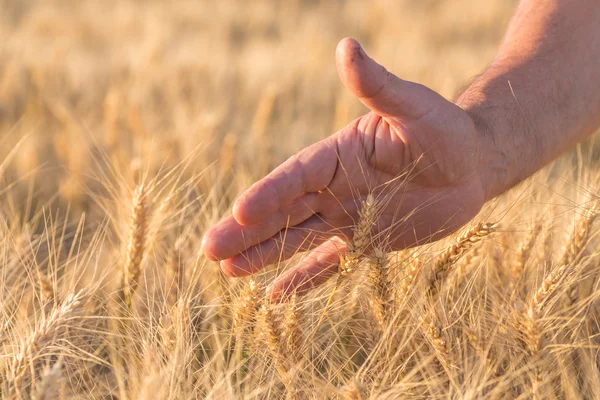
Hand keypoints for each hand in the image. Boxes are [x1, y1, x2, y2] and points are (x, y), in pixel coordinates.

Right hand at [202, 38, 487, 300]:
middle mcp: (332, 187)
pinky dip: (303, 279)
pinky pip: (328, 263)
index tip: (239, 212)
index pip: (295, 177)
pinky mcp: (363, 241)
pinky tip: (275, 296)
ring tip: (227, 271)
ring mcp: (344, 216)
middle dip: (247, 231)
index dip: (268, 194)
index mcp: (337, 155)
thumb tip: (347, 46)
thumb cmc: (444, 129)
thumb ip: (376, 85)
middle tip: (209, 249)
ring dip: (262, 254)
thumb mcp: (412, 105)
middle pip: (282, 212)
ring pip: (295, 238)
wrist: (470, 165)